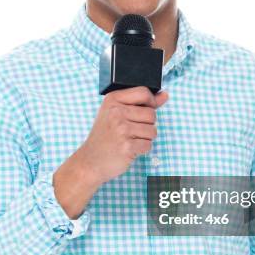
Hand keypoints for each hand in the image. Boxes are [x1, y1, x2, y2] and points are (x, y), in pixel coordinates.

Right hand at [53, 86, 168, 217]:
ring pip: (152, 131)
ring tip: (129, 140)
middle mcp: (116, 113)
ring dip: (145, 138)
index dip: (151, 101)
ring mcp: (121, 129)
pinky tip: (128, 149)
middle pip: (151, 114)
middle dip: (147, 125)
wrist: (89, 161)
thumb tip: (164, 95)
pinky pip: (148, 145)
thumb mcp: (116, 114)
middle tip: (130, 131)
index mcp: (113, 100)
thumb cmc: (105, 137)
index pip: (144, 92)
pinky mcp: (127, 146)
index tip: (147, 109)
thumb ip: (141, 103)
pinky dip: (141, 149)